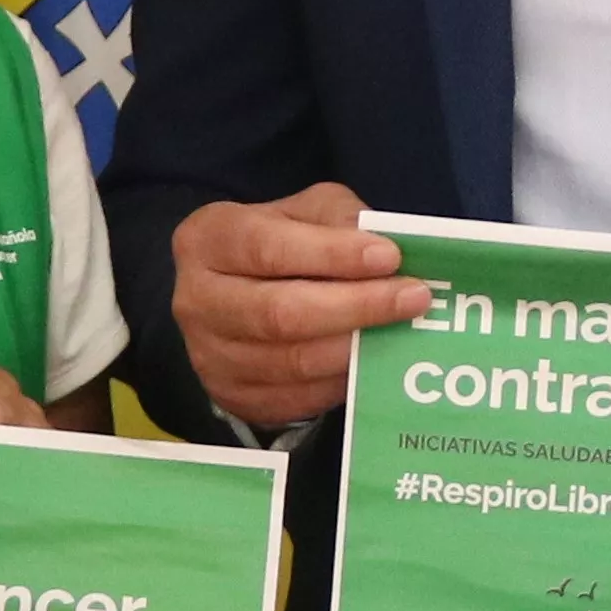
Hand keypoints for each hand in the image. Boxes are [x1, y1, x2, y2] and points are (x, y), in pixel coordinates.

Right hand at [170, 184, 434, 431]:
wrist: (234, 295)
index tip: (390, 256)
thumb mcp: (305, 211)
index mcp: (209, 239)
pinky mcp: (232, 396)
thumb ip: (340, 220)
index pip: (268, 248)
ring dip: (356, 349)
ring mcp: (209, 355)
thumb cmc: (278, 244)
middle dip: (356, 306)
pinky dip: (341, 382)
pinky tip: (374, 362)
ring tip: (405, 331)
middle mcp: (196, 300)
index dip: (332, 255)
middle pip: (279, 314)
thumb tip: (388, 246)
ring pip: (292, 363)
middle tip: (414, 298)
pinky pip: (296, 398)